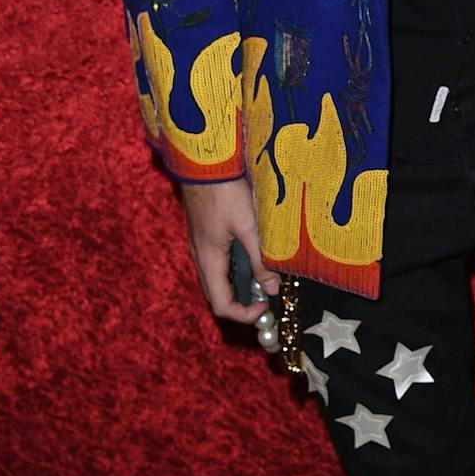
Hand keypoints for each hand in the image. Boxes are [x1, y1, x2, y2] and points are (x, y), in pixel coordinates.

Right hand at [181, 175, 278, 322]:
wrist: (206, 162)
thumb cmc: (225, 192)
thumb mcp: (249, 228)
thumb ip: (261, 259)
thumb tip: (273, 289)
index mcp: (208, 260)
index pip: (221, 305)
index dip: (244, 313)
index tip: (266, 305)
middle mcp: (201, 257)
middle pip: (220, 293)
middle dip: (245, 300)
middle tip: (270, 292)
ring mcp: (202, 245)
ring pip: (222, 277)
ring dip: (244, 281)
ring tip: (269, 272)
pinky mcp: (208, 234)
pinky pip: (222, 261)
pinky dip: (240, 265)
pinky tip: (258, 253)